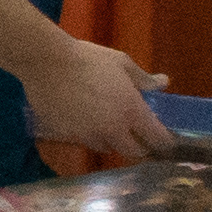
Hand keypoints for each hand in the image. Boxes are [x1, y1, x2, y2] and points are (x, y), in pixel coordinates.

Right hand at [12, 34, 170, 171]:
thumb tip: (163, 83)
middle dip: (139, 147)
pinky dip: (89, 134)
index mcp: (131, 111)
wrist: (47, 62)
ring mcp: (88, 135)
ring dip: (113, 141)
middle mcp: (112, 129)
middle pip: (132, 152)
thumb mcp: (121, 62)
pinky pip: (84, 140)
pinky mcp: (68, 135)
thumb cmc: (88, 58)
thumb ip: (143, 78)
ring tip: (109, 128)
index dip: (164, 142)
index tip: (165, 140)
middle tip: (138, 137)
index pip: (156, 138)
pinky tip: (85, 120)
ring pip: (106, 148)